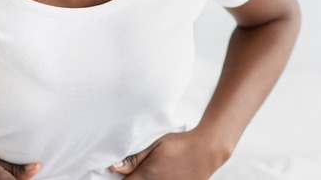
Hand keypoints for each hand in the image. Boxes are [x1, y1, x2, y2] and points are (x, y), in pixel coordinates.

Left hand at [109, 130, 229, 178]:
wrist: (207, 149)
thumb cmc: (179, 144)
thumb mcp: (154, 147)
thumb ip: (133, 161)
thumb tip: (113, 168)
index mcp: (146, 176)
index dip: (118, 179)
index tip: (117, 175)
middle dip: (132, 179)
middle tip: (134, 172)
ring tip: (151, 171)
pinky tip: (161, 174)